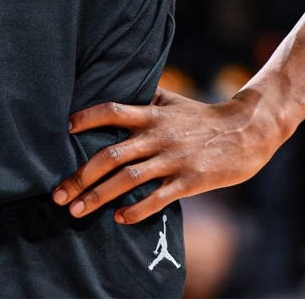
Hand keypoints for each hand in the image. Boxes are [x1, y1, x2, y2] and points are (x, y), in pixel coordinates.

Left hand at [52, 88, 275, 223]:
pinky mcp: (190, 181)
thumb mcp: (172, 101)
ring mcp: (173, 159)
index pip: (112, 111)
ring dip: (99, 197)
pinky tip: (119, 219)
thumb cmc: (202, 115)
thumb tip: (116, 85)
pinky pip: (158, 198)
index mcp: (152, 114)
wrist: (246, 132)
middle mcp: (158, 135)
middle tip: (58, 193)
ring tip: (77, 211)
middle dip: (81, 175)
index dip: (87, 118)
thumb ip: (145, 97)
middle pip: (111, 154)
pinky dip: (136, 209)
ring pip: (128, 179)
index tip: (64, 130)